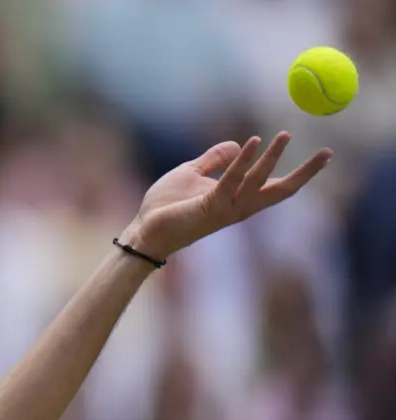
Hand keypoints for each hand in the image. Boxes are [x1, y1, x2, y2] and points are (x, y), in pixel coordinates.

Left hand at [123, 132, 331, 259]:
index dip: (301, 173)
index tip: (324, 156)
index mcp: (237, 200)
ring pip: (257, 183)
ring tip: (285, 135)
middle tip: (328, 153)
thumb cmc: (167, 206)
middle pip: (280, 192)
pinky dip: (242, 161)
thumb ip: (215, 160)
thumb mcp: (192, 174)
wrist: (144, 230)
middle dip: (305, 174)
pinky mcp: (209, 207)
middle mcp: (238, 208)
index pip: (275, 186)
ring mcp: (225, 209)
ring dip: (272, 159)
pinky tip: (251, 142)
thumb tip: (238, 143)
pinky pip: (230, 182)